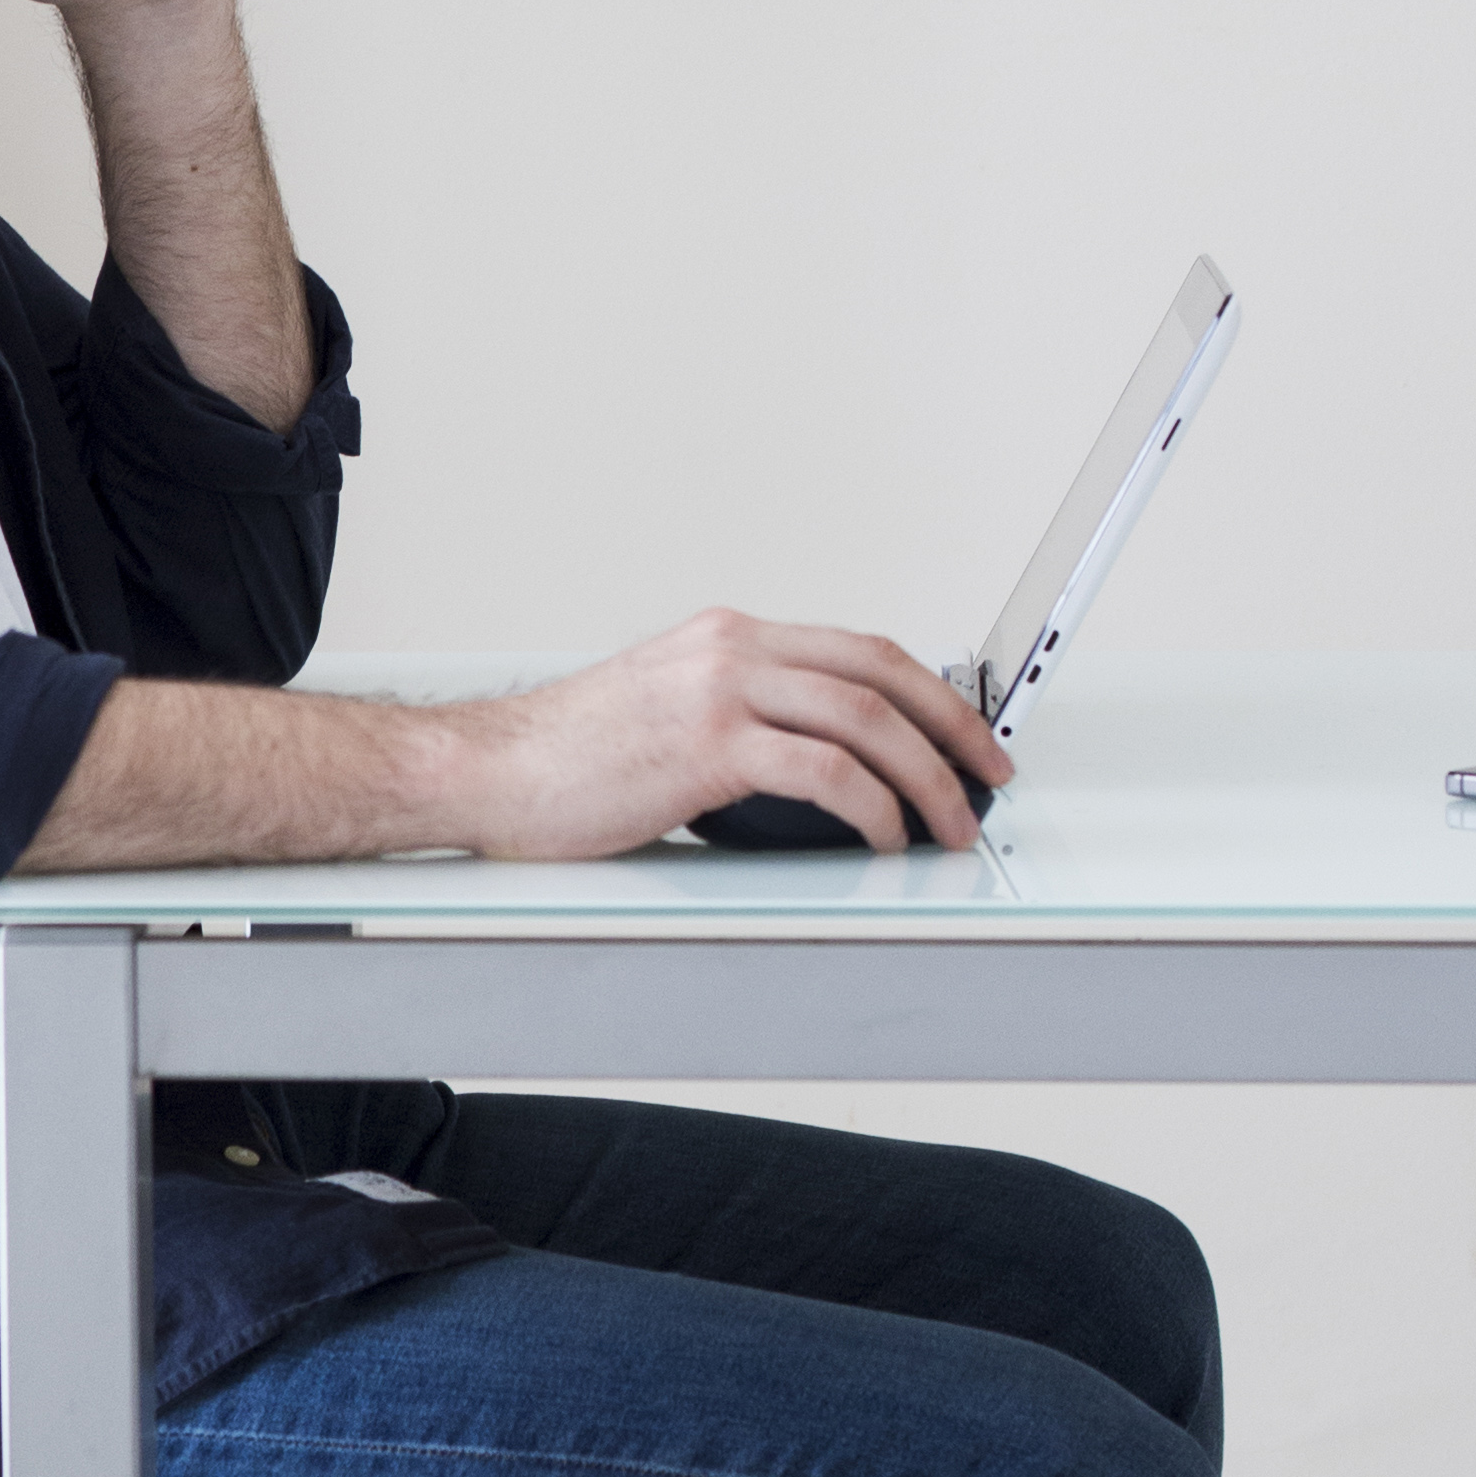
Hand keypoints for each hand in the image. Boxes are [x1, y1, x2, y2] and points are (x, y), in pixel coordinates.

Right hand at [455, 611, 1011, 861]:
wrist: (486, 771)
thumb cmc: (562, 760)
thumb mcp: (667, 714)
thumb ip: (740, 720)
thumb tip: (821, 773)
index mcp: (728, 637)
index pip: (860, 650)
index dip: (930, 692)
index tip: (967, 735)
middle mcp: (731, 648)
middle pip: (881, 671)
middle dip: (954, 728)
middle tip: (990, 776)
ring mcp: (720, 691)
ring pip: (865, 719)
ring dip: (927, 779)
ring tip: (948, 825)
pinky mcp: (706, 746)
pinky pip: (825, 772)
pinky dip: (873, 808)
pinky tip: (884, 839)